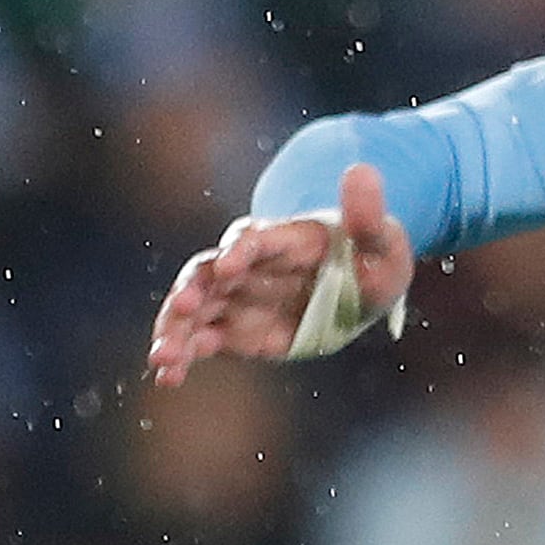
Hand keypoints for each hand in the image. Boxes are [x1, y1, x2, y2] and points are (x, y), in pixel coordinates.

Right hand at [145, 162, 414, 384]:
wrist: (359, 289)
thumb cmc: (370, 258)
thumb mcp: (381, 241)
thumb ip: (368, 215)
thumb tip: (362, 168)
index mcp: (282, 239)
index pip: (254, 239)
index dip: (240, 249)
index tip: (230, 265)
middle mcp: (247, 265)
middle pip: (207, 272)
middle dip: (191, 289)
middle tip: (184, 308)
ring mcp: (235, 297)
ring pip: (194, 309)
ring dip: (175, 329)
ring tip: (163, 357)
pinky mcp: (232, 329)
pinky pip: (200, 341)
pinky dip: (183, 357)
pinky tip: (168, 376)